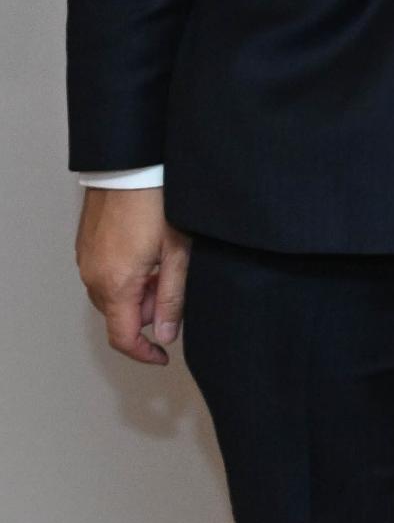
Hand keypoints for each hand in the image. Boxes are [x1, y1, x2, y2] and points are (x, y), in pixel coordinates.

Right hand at [76, 187, 188, 365]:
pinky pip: (104, 276)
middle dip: (146, 314)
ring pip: (111, 296)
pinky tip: (147, 256)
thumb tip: (166, 334)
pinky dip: (126, 278)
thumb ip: (172, 298)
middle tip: (172, 291)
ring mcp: (86, 261)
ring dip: (136, 294)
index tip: (161, 355)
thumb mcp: (178, 254)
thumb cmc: (158, 204)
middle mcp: (94, 276)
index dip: (143, 352)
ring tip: (163, 268)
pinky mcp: (86, 246)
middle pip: (117, 316)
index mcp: (116, 284)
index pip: (122, 337)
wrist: (132, 167)